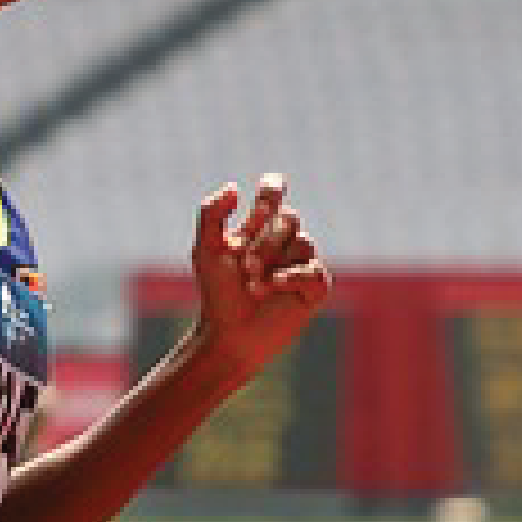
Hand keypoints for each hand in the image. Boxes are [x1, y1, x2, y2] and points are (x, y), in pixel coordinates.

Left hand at [190, 173, 332, 386]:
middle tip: (245, 267)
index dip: (272, 190)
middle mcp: (285, 241)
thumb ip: (211, 214)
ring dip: (273, 262)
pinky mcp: (315, 288)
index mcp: (260, 227)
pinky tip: (274, 286)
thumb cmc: (217, 293)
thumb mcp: (206, 251)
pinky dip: (293, 277)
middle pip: (289, 219)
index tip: (262, 202)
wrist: (228, 334)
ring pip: (304, 242)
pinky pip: (314, 271)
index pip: (273, 194)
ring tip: (253, 287)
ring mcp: (302, 263)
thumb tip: (234, 188)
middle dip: (265, 241)